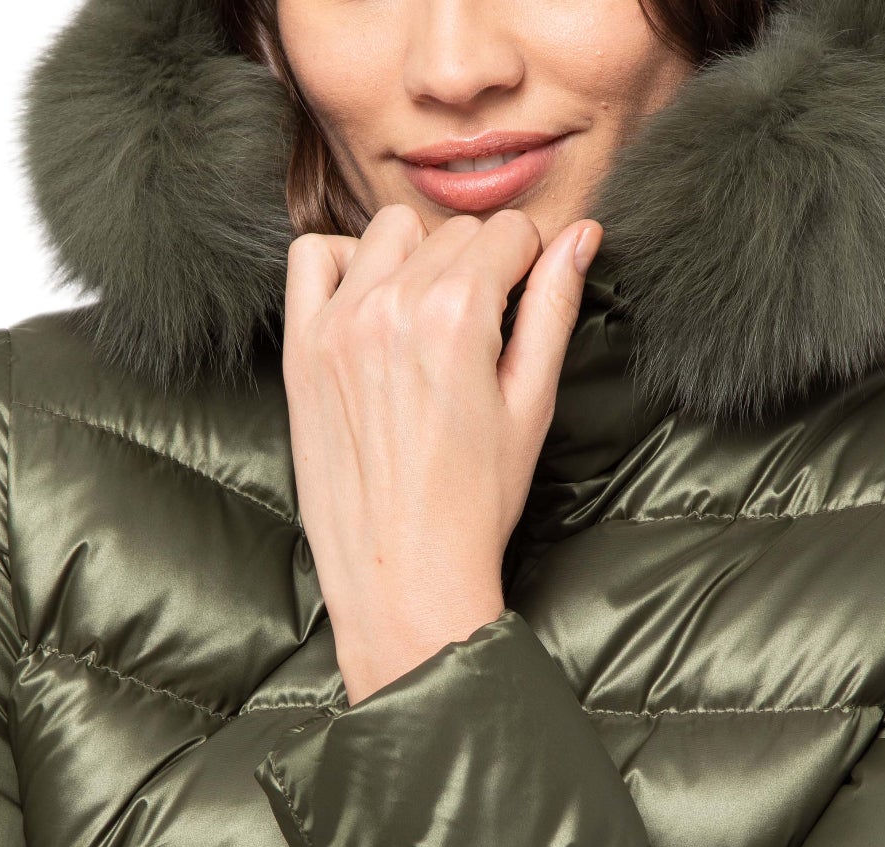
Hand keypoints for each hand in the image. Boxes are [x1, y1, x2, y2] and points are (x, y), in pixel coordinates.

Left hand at [282, 202, 602, 702]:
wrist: (402, 576)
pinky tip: (368, 309)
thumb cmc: (474, 505)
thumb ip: (554, 309)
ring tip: (426, 321)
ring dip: (415, 258)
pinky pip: (312, 256)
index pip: (509, 233)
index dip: (528, 266)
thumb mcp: (532, 405)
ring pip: (388, 233)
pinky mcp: (302, 348)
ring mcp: (339, 323)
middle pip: (453, 233)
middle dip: (477, 267)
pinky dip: (342, 265)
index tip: (522, 306)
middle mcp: (392, 304)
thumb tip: (582, 235)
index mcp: (458, 314)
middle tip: (479, 335)